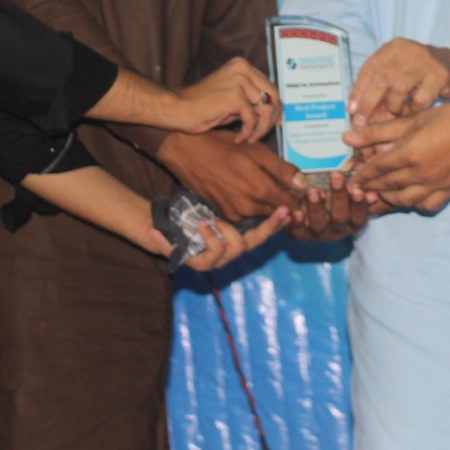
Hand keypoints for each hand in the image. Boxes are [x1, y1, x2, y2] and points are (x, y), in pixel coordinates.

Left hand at [148, 208, 289, 271]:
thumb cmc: (188, 214)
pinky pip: (215, 253)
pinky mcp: (202, 265)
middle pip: (258, 241)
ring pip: (237, 247)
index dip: (277, 223)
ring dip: (229, 231)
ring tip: (215, 218)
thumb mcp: (213, 202)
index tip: (290, 210)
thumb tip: (260, 184)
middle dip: (270, 226)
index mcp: (236, 236)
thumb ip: (234, 199)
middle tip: (281, 210)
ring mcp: (218, 260)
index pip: (263, 231)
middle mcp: (231, 250)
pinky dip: (210, 237)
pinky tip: (202, 224)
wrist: (159, 227)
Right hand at [156, 131, 300, 223]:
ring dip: (272, 205)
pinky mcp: (225, 213)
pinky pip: (248, 213)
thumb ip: (281, 169)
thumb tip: (303, 183)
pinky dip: (255, 205)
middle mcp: (249, 207)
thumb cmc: (222, 145)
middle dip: (288, 204)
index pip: (291, 205)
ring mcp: (235, 213)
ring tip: (279, 189)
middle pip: (278, 212)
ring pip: (263, 213)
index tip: (309, 195)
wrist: (185, 152)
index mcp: (260, 190)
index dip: (302, 201)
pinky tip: (256, 190)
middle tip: (298, 192)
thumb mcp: (254, 150)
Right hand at [169, 57, 279, 141]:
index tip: (275, 122)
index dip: (276, 106)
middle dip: (272, 118)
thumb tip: (275, 114)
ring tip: (249, 138)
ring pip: (265, 109)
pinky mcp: (234, 97)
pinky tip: (238, 138)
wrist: (178, 108)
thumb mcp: (231, 98)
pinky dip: (248, 132)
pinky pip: (252, 119)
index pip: (270, 86)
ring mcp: (239, 81)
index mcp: (242, 65)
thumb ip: (250, 100)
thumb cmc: (202, 106)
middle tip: (264, 133)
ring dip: (260, 128)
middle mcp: (243, 69)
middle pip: (273, 96)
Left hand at [286, 171, 371, 239]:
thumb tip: (373, 194)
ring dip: (316, 208)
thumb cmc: (334, 201)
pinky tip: (295, 212)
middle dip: (338, 197)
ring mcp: (318, 234)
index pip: (358, 216)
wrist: (309, 213)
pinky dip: (296, 223)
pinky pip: (298, 232)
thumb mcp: (348, 198)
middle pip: (340, 218)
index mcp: (352, 223)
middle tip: (336, 177)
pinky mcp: (300, 235)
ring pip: (318, 224)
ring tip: (313, 191)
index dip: (359, 205)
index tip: (358, 189)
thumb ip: (359, 195)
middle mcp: (337, 231)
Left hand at [346, 102, 449, 213]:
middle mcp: (421, 174)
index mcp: (410, 154)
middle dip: (369, 187)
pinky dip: (412, 204)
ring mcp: (436, 185)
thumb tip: (348, 137)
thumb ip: (378, 131)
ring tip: (377, 193)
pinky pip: (425, 205)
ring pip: (403, 200)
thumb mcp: (411, 120)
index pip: (377, 168)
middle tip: (357, 188)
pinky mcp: (448, 191)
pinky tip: (406, 197)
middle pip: (387, 185)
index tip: (351, 177)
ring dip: (387, 198)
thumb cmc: (448, 118)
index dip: (362, 173)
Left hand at [349, 38, 449, 124]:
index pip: (369, 68)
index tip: (351, 109)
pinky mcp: (441, 76)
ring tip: (394, 113)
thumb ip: (379, 83)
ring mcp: (426, 62)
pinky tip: (412, 111)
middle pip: (381, 79)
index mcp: (394, 47)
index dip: (358, 90)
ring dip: (392, 107)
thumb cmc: (419, 71)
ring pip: (399, 89)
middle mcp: (408, 51)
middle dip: (368, 103)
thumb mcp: (398, 69)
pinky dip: (412, 110)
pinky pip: (420, 99)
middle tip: (362, 122)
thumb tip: (357, 109)